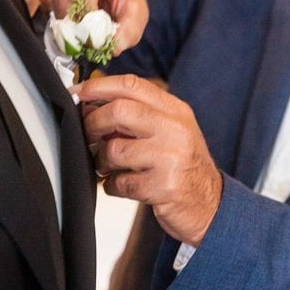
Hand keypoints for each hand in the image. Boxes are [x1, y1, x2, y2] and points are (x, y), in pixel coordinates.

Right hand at [36, 0, 147, 54]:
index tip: (92, 30)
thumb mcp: (136, 14)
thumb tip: (112, 48)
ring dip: (62, 19)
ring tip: (79, 25)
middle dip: (72, 20)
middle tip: (84, 36)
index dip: (83, 9)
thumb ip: (129, 32)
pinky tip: (70, 13)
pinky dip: (54, 12)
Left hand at [77, 74, 222, 245]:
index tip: (79, 93)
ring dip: (102, 161)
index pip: (132, 85)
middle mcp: (175, 129)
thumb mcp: (169, 131)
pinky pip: (120, 182)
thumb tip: (91, 106)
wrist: (209, 204)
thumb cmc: (182, 166)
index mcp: (175, 111)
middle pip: (119, 111)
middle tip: (89, 135)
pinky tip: (121, 185)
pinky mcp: (163, 186)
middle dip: (93, 124)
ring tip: (108, 167)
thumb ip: (138, 115)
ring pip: (114, 149)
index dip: (99, 86)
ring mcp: (171, 158)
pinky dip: (112, 185)